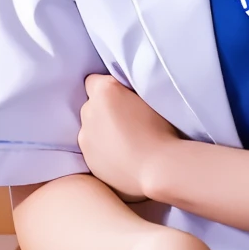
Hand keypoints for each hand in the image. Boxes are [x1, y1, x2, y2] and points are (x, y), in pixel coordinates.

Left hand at [78, 73, 179, 200]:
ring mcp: (85, 137)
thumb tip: (124, 92)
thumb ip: (128, 90)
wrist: (160, 168)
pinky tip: (123, 157)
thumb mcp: (148, 96)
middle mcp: (89, 112)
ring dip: (103, 131)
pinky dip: (103, 151)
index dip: (109, 89)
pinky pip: (93, 150)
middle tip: (129, 121)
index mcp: (104, 92)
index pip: (94, 81)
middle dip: (105, 110)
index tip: (124, 98)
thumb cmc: (163, 129)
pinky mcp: (88, 160)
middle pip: (92, 105)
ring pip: (91, 129)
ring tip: (127, 143)